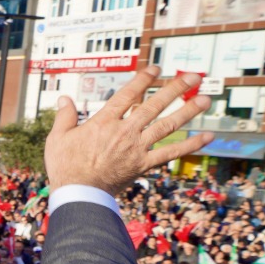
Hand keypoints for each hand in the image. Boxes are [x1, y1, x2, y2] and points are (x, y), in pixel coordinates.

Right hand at [45, 68, 211, 195]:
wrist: (78, 194)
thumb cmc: (65, 167)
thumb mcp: (57, 138)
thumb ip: (64, 116)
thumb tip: (64, 99)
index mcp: (103, 122)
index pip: (127, 94)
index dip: (143, 80)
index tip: (156, 69)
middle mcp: (124, 131)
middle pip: (154, 105)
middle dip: (175, 89)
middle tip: (193, 77)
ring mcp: (136, 148)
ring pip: (166, 126)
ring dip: (188, 111)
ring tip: (204, 100)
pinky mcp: (143, 164)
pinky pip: (170, 153)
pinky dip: (190, 145)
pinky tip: (207, 137)